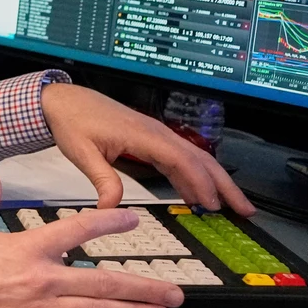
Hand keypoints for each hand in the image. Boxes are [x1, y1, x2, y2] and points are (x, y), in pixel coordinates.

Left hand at [41, 82, 252, 212]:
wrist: (63, 100)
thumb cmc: (72, 120)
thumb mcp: (81, 152)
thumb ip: (101, 179)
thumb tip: (110, 208)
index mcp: (144, 134)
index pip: (183, 160)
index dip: (201, 183)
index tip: (213, 205)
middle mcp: (156, 133)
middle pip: (200, 159)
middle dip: (224, 184)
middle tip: (244, 208)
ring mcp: (155, 135)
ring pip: (193, 158)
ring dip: (214, 181)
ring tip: (229, 205)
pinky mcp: (149, 138)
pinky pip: (179, 158)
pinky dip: (192, 176)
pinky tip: (196, 193)